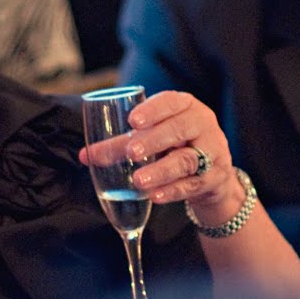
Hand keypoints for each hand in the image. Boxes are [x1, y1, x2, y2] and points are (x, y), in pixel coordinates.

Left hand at [79, 90, 242, 224]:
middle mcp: (202, 125)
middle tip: (131, 151)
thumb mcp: (155, 138)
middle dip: (154, 140)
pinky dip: (172, 191)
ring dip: (161, 170)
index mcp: (186, 107)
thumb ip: (122, 144)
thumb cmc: (176, 147)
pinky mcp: (214, 178)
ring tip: (138, 180)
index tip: (133, 121)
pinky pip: (192, 185)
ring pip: (187, 160)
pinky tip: (154, 196)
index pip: (171, 102)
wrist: (213, 174)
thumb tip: (85, 156)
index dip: (153, 110)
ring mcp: (212, 152)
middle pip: (180, 129)